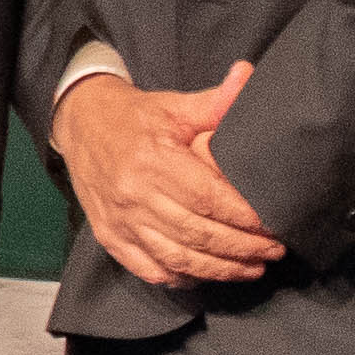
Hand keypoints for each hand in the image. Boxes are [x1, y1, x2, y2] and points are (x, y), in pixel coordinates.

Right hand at [51, 62, 279, 288]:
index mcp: (152, 160)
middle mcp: (134, 195)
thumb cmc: (135, 117)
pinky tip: (208, 276)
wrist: (80, 126)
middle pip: (197, 234)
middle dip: (242, 248)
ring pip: (178, 258)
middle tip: (274, 250)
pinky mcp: (110, 238)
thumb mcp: (175, 105)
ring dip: (220, 270)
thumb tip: (248, 75)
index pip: (207, 198)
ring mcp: (120, 221)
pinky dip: (182, 278)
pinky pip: (151, 270)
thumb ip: (216, 100)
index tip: (273, 225)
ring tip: (253, 268)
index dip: (243, 216)